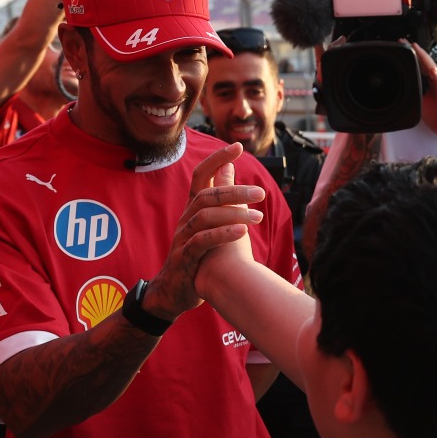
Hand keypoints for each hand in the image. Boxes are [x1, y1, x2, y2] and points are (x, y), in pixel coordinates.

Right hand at [144, 143, 264, 320]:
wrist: (175, 291)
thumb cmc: (199, 255)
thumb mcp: (209, 222)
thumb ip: (219, 195)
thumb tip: (229, 167)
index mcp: (193, 209)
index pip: (201, 175)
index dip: (217, 159)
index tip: (237, 146)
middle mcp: (186, 219)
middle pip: (207, 196)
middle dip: (234, 192)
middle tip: (260, 194)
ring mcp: (183, 238)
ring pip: (205, 217)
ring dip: (233, 215)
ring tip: (257, 217)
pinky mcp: (185, 258)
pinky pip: (202, 242)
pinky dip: (222, 235)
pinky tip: (242, 233)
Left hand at [412, 43, 436, 149]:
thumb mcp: (423, 101)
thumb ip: (416, 91)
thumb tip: (404, 86)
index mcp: (435, 81)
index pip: (423, 64)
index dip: (413, 55)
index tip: (402, 45)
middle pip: (427, 62)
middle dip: (416, 51)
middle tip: (403, 41)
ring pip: (434, 69)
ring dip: (424, 59)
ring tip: (415, 49)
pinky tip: (432, 70)